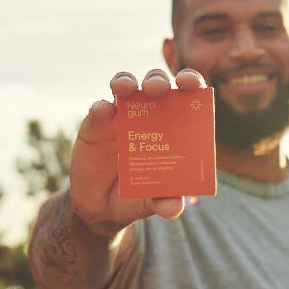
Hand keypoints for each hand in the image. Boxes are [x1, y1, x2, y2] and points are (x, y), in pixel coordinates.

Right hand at [68, 68, 206, 229]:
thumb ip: (165, 203)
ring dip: (126, 82)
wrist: (102, 207)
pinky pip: (98, 109)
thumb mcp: (153, 203)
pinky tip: (104, 110)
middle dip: (158, 80)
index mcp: (174, 125)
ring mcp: (121, 116)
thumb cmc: (139, 195)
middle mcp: (149, 114)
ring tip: (127, 89)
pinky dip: (101, 107)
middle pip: (156, 84)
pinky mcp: (95, 125)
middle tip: (158, 89)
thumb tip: (175, 208)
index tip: (193, 84)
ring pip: (125, 86)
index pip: (187, 95)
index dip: (191, 83)